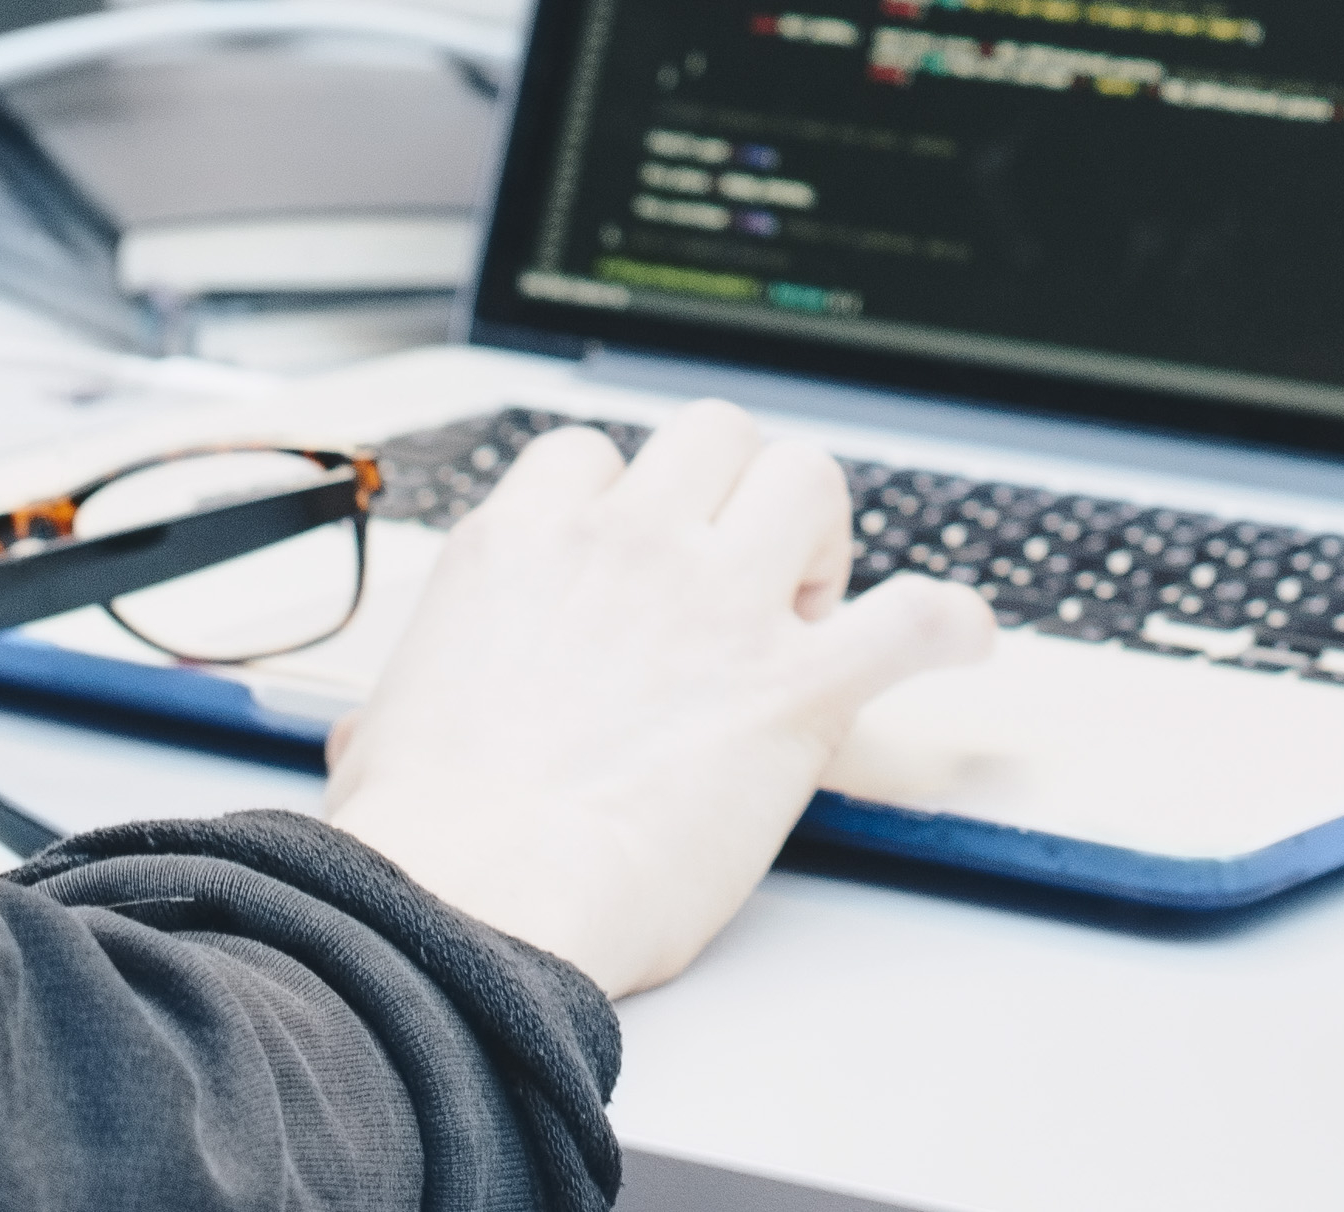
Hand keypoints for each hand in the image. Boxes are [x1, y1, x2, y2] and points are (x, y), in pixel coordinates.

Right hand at [319, 401, 993, 992]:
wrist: (470, 906)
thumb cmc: (421, 845)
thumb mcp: (383, 740)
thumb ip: (405, 710)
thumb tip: (382, 740)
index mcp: (525, 546)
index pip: (592, 458)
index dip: (626, 508)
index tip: (638, 569)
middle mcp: (629, 546)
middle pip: (714, 436)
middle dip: (732, 494)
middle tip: (735, 580)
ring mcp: (720, 605)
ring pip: (807, 477)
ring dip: (817, 533)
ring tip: (810, 606)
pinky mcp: (798, 687)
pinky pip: (912, 615)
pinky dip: (948, 624)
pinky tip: (962, 640)